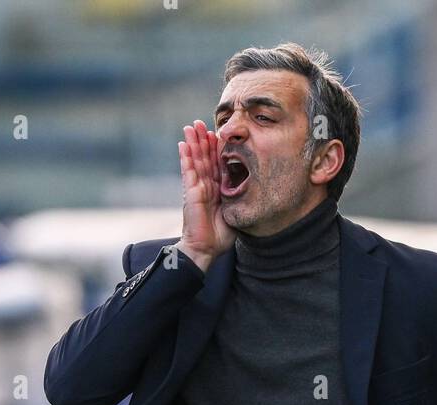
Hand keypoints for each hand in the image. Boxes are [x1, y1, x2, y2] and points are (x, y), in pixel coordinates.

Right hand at [178, 120, 235, 273]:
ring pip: (195, 160)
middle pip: (204, 158)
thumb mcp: (235, 214)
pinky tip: (183, 144)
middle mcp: (206, 185)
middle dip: (202, 140)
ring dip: (193, 142)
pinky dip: (185, 157)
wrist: (206, 249)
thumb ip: (240, 201)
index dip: (216, 149)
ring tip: (191, 126)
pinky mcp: (190, 192)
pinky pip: (188, 171)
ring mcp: (197, 187)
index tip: (217, 133)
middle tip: (200, 122)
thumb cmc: (220, 236)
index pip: (217, 164)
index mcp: (217, 189)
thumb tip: (253, 193)